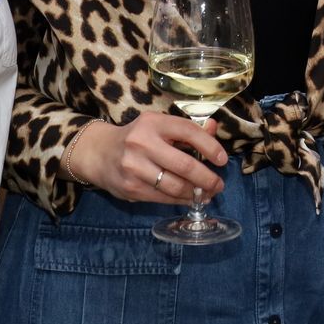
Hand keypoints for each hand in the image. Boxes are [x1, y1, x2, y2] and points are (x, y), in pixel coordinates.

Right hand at [72, 114, 228, 204]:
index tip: (223, 160)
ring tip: (208, 194)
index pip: (189, 132)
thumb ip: (186, 129)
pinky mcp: (131, 188)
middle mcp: (142, 144)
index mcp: (153, 123)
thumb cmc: (137, 137)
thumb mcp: (159, 126)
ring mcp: (135, 168)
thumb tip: (213, 127)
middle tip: (219, 184)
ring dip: (196, 193)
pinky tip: (190, 199)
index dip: (210, 146)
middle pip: (184, 165)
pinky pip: (163, 198)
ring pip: (174, 186)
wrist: (100, 153)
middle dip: (207, 178)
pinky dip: (180, 200)